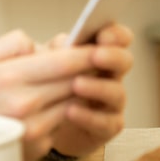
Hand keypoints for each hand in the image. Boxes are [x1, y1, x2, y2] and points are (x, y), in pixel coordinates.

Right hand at [0, 31, 107, 160]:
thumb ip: (12, 42)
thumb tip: (40, 45)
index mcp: (10, 77)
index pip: (62, 62)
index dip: (85, 53)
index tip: (98, 47)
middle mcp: (23, 104)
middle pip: (74, 82)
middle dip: (90, 70)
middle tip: (97, 60)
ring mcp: (32, 129)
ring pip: (74, 103)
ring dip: (81, 91)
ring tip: (78, 80)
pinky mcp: (38, 146)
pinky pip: (63, 122)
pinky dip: (66, 111)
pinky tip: (58, 103)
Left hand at [49, 23, 133, 157]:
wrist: (42, 122)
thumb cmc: (43, 84)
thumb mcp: (36, 63)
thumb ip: (37, 49)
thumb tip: (34, 43)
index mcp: (97, 52)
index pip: (117, 37)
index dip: (115, 34)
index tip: (102, 34)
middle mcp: (110, 75)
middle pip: (125, 61)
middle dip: (113, 56)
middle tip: (95, 56)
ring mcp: (111, 102)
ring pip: (117, 92)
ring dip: (98, 87)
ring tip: (76, 84)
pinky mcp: (106, 127)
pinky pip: (106, 123)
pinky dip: (89, 116)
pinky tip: (71, 111)